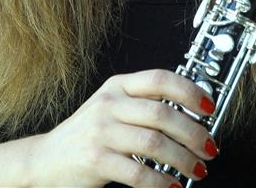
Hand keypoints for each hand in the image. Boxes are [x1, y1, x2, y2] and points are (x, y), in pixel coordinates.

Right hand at [30, 69, 218, 186]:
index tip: (209, 107)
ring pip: (154, 143)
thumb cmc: (88, 134)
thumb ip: (143, 104)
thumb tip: (191, 114)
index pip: (160, 79)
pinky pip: (138, 172)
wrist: (46, 160)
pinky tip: (172, 187)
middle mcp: (110, 103)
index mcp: (118, 86)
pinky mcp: (95, 160)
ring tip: (196, 170)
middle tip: (209, 148)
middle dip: (193, 132)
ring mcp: (101, 131)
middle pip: (162, 113)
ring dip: (183, 159)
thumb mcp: (112, 107)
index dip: (189, 91)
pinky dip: (161, 182)